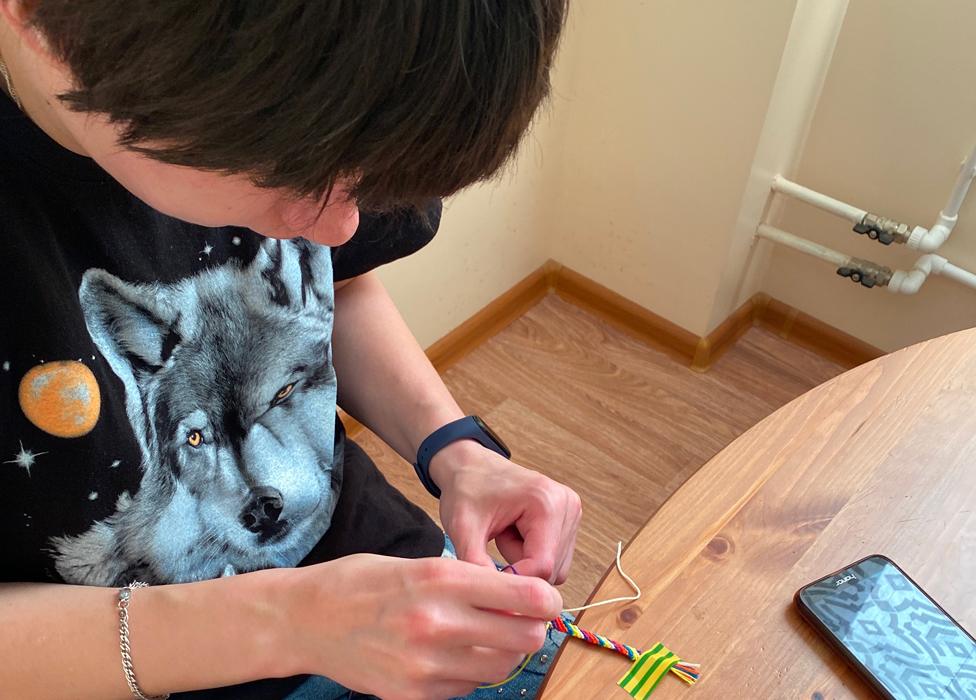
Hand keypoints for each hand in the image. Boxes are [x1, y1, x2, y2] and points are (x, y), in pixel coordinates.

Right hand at [284, 554, 561, 699]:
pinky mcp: (413, 693)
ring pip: (499, 668)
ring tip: (481, 637)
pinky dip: (469, 673)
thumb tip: (515, 597)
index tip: (543, 600)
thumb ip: (466, 581)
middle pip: (523, 638)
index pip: (526, 597)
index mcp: (441, 579)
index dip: (545, 600)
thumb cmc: (360, 582)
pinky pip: (466, 688)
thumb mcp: (417, 562)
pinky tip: (450, 655)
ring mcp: (425, 663)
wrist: (304, 619)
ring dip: (502, 654)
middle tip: (519, 621)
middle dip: (530, 630)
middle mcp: (438, 622)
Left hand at [432, 441, 582, 583]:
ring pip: (556, 569)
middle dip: (520, 566)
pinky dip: (533, 555)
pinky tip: (515, 533)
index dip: (514, 579)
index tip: (488, 571)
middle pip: (551, 570)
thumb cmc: (466, 490)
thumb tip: (491, 605)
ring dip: (526, 562)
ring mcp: (572, 512)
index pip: (542, 566)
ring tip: (505, 534)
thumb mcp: (463, 528)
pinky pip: (557, 559)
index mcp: (546, 502)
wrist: (471, 466)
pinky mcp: (570, 519)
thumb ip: (476, 566)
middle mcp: (568, 505)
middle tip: (496, 539)